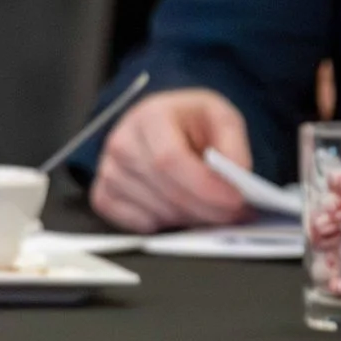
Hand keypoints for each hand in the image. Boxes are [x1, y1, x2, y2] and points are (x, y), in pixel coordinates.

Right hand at [87, 89, 256, 230]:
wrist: (163, 122)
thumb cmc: (190, 121)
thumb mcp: (222, 118)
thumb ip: (233, 148)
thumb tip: (235, 182)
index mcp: (151, 115)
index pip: (170, 159)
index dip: (204, 186)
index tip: (235, 200)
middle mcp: (122, 142)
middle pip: (165, 191)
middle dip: (206, 209)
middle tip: (234, 213)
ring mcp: (109, 172)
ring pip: (155, 213)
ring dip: (190, 219)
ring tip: (211, 208)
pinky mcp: (104, 196)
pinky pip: (137, 225)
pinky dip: (166, 225)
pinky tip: (180, 208)